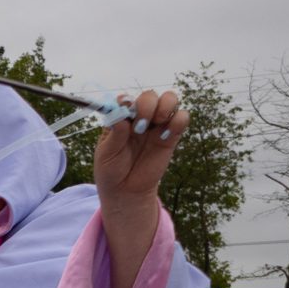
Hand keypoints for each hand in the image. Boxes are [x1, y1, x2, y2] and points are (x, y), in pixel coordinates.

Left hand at [94, 88, 187, 205]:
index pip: (126, 99)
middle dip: (146, 105)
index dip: (126, 101)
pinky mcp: (171, 135)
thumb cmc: (111, 170)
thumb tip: (121, 115)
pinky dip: (179, 119)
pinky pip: (182, 118)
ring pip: (170, 99)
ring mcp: (156, 125)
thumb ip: (115, 134)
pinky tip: (166, 134)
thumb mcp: (106, 154)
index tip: (124, 111)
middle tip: (140, 125)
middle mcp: (139, 117)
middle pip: (150, 96)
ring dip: (165, 105)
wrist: (126, 191)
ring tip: (156, 123)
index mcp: (121, 119)